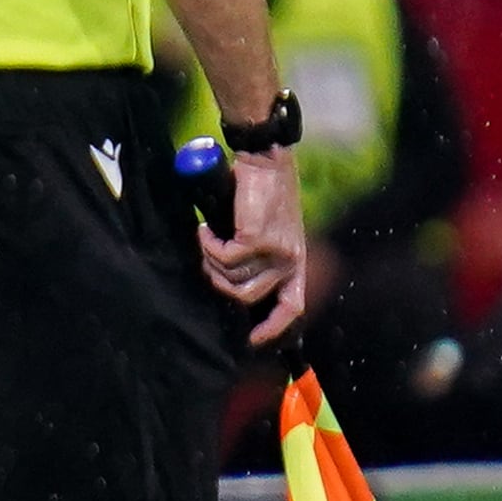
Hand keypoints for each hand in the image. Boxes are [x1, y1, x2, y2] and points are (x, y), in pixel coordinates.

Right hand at [204, 145, 306, 345]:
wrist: (266, 160)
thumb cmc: (262, 191)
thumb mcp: (268, 228)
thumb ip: (256, 254)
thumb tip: (228, 276)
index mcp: (296, 260)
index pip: (291, 306)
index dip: (272, 328)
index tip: (251, 340)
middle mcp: (290, 260)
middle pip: (246, 296)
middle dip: (218, 282)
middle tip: (206, 261)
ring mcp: (276, 251)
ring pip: (230, 277)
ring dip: (210, 261)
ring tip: (206, 240)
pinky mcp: (258, 238)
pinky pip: (222, 257)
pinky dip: (207, 245)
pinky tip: (205, 230)